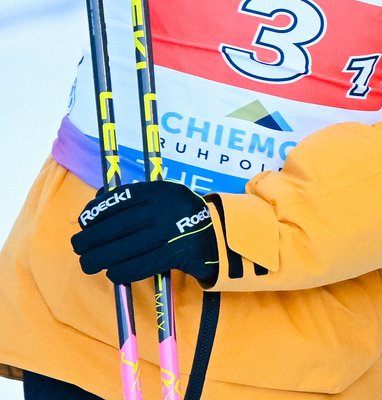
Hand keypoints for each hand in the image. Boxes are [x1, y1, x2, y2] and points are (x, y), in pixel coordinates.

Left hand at [71, 180, 218, 286]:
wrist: (219, 236)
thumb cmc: (182, 217)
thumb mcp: (163, 197)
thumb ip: (132, 197)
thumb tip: (96, 201)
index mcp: (161, 191)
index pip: (120, 199)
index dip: (96, 212)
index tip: (82, 223)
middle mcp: (167, 209)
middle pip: (117, 226)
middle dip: (91, 240)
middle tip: (78, 248)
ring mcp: (173, 232)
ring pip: (125, 249)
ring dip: (101, 259)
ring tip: (89, 263)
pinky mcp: (177, 254)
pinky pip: (141, 266)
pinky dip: (122, 272)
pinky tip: (113, 273)